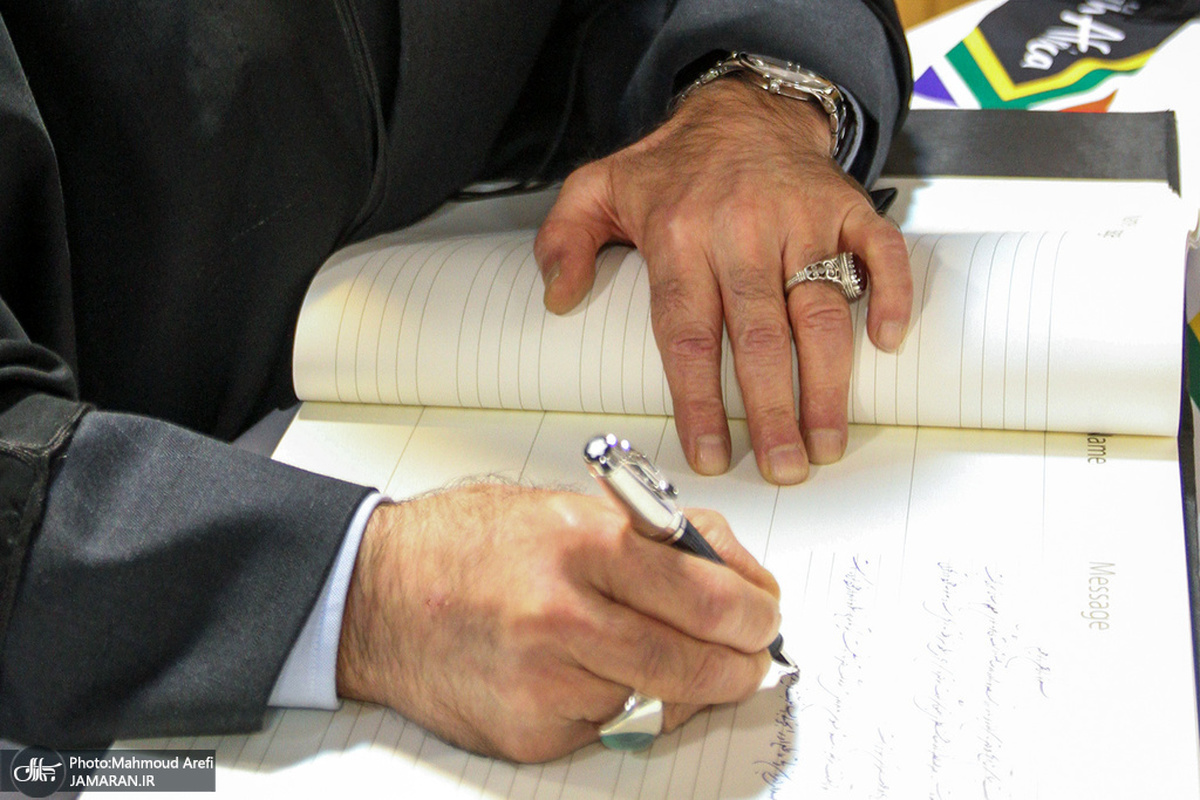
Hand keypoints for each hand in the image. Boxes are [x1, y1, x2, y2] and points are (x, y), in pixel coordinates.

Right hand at [336, 484, 780, 762]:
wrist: (382, 594)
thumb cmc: (475, 544)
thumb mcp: (571, 507)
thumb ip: (661, 535)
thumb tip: (739, 578)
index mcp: (583, 542)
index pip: (708, 596)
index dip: (755, 612)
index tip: (764, 615)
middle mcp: (564, 614)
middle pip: (698, 663)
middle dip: (741, 663)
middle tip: (747, 655)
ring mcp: (546, 681)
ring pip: (663, 702)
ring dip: (681, 685)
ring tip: (661, 654)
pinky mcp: (532, 732)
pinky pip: (613, 728)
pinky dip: (622, 705)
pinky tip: (590, 672)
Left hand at [535, 77, 911, 483]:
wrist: (742, 107)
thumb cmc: (672, 166)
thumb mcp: (597, 188)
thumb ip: (564, 240)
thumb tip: (558, 297)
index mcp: (678, 234)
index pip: (687, 333)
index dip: (700, 400)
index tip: (711, 453)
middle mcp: (741, 228)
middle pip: (759, 336)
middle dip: (771, 412)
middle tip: (782, 469)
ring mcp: (800, 217)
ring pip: (820, 310)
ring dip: (828, 383)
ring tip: (827, 442)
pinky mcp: (846, 206)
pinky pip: (879, 252)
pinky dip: (891, 295)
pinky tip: (888, 344)